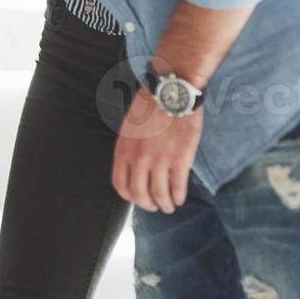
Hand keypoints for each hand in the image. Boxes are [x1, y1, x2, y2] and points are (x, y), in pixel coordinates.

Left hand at [112, 88, 201, 213]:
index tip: (138, 199)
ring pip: (159, 195)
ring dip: (165, 205)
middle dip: (148, 205)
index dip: (130, 197)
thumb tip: (133, 169)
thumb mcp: (129, 129)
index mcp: (123, 150)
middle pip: (139, 194)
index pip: (120, 185)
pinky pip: (177, 187)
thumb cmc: (150, 107)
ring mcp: (159, 160)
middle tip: (155, 206)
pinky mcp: (179, 159)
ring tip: (170, 206)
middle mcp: (138, 158)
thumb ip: (130, 149)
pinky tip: (180, 197)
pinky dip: (178, 197)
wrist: (171, 92)